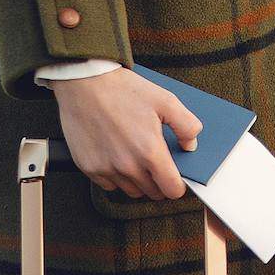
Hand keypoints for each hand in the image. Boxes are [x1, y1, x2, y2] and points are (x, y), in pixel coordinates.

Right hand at [50, 65, 202, 200]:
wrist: (84, 82)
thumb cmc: (123, 89)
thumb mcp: (166, 100)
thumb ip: (187, 126)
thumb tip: (190, 146)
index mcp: (150, 152)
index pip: (172, 190)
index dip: (177, 185)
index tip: (175, 177)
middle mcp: (128, 165)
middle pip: (152, 193)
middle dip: (159, 182)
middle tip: (156, 164)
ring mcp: (106, 169)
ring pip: (131, 191)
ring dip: (138, 181)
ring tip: (136, 158)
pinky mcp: (89, 167)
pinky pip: (109, 185)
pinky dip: (116, 177)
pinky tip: (117, 157)